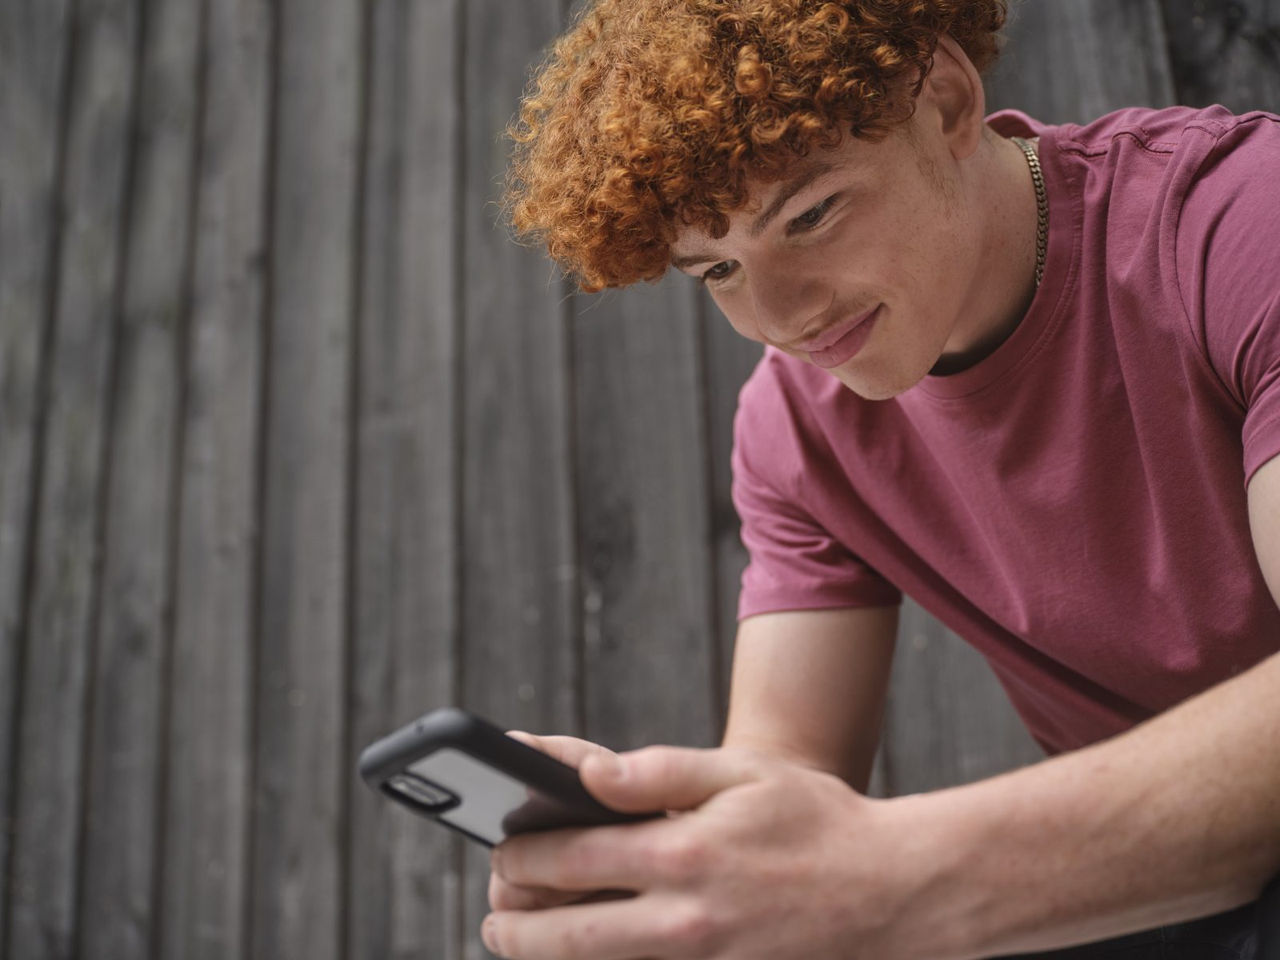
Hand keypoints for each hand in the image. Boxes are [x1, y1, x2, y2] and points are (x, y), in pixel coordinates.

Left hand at [483, 745, 948, 959]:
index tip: (504, 844)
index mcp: (679, 856)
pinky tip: (595, 950)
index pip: (565, 862)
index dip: (518, 853)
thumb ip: (657, 772)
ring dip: (548, 957)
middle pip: (560, 940)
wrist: (892, 893)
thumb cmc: (817, 821)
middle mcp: (680, 924)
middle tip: (496, 912)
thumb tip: (586, 772)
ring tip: (526, 937)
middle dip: (512, 924)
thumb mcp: (740, 772)